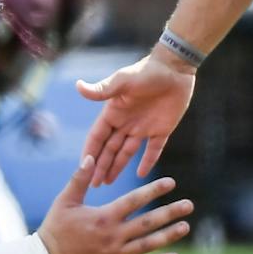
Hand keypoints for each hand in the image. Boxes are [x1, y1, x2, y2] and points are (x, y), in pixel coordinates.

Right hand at [37, 159, 191, 253]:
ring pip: (149, 244)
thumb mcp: (64, 201)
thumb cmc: (55, 230)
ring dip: (169, 235)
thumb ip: (79, 179)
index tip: (171, 183)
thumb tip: (89, 157)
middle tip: (189, 205)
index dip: (154, 190)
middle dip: (171, 212)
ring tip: (186, 226)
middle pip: (148, 222)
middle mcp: (114, 236)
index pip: (134, 200)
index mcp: (104, 217)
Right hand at [77, 48, 197, 184]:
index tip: (82, 168)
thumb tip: (78, 86)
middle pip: (110, 149)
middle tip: (94, 185)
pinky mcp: (161, 129)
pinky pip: (153, 150)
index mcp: (113, 112)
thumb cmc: (146, 71)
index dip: (90, 152)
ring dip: (117, 167)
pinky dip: (147, 161)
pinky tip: (142, 175)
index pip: (97, 136)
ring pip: (127, 152)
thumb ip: (103, 89)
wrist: (174, 68)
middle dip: (101, 166)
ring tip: (108, 183)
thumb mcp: (123, 81)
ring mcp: (143, 127)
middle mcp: (125, 122)